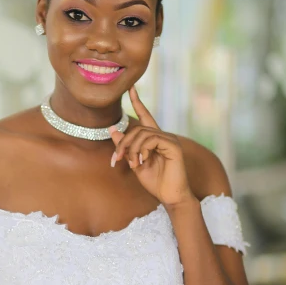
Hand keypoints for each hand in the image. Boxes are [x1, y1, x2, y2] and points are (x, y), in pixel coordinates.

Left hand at [109, 85, 195, 208]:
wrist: (170, 196)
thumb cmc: (155, 182)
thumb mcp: (134, 162)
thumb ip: (125, 146)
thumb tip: (112, 129)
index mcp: (154, 139)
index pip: (145, 116)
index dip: (138, 102)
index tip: (131, 88)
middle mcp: (163, 136)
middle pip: (137, 129)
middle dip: (123, 143)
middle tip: (117, 159)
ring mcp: (169, 140)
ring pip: (143, 134)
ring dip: (132, 149)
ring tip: (132, 164)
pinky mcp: (173, 146)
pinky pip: (152, 140)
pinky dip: (143, 150)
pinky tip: (143, 161)